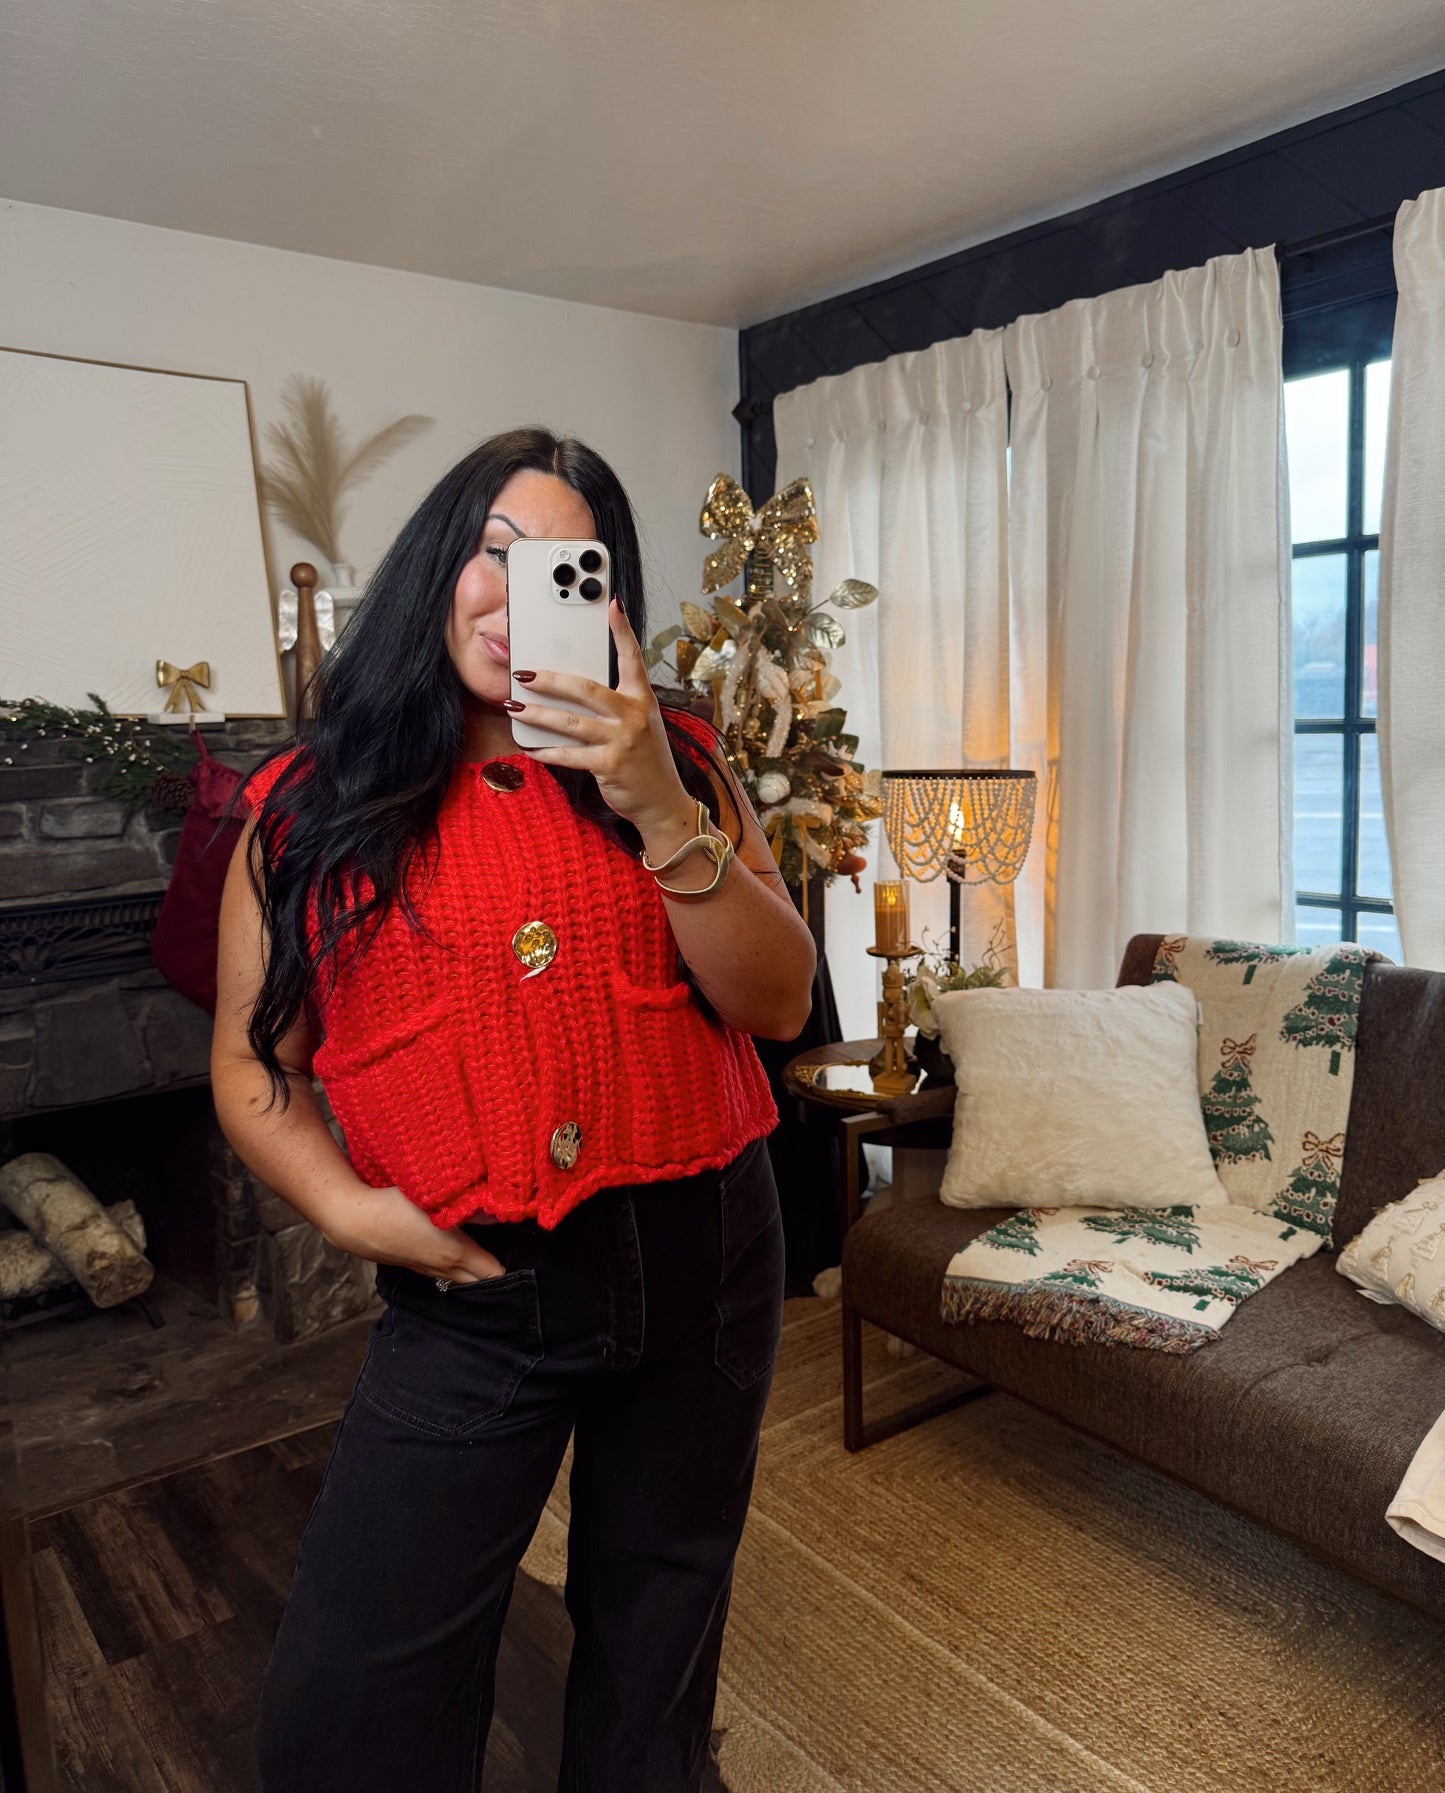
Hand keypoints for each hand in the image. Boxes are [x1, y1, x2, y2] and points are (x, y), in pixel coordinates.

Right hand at [321, 1182, 506, 1281]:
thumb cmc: (394, 1204)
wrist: (353, 1222)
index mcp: (456, 1252)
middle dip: (499, 1277)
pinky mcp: (414, 1268)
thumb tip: (501, 1205)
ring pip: (463, 1280)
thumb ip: (471, 1202)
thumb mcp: (436, 1198)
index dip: (515, 1273)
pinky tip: (460, 1254)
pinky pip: (445, 1274)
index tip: (532, 1264)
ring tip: (493, 1258)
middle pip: (482, 1284)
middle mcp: (445, 1268)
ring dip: (478, 1274)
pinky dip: (458, 1269)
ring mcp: (427, 1271)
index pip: (495, 1274)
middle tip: (517, 1262)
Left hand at [508, 599, 695, 838]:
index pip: (632, 659)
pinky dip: (547, 752)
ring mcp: (623, 741)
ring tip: (514, 707)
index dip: (622, 631)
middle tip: (524, 673)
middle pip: (586, 689)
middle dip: (551, 680)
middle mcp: (634, 716)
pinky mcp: (610, 765)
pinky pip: (570, 755)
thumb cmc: (646, 761)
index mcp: (642, 700)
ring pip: (571, 722)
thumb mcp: (640, 726)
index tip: (611, 605)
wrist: (663, 802)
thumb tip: (573, 691)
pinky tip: (531, 748)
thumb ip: (615, 707)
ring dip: (538, 714)